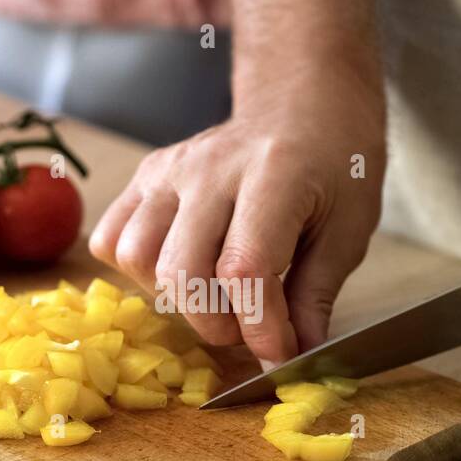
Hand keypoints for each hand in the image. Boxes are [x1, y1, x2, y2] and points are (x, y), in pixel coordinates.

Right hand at [89, 73, 384, 365]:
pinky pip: (111, 237)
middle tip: (249, 326)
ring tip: (214, 295)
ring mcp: (171, 168)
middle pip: (181, 270)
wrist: (303, 102)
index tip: (279, 355)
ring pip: (137, 257)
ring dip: (175, 298)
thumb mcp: (348, 230)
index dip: (259, 327)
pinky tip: (180, 266)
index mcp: (275, 174)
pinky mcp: (146, 175)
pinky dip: (138, 270)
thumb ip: (317, 295)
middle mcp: (211, 167)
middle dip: (216, 323)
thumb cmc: (333, 166)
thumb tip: (297, 357)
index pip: (245, 268)